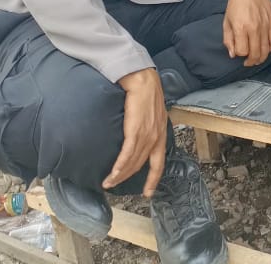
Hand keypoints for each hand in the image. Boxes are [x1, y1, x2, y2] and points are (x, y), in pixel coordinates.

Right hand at [105, 68, 166, 196]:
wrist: (142, 78)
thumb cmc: (145, 92)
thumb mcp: (153, 113)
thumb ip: (148, 127)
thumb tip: (138, 136)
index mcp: (161, 133)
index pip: (159, 162)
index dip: (154, 179)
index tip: (148, 192)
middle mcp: (156, 136)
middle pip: (142, 165)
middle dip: (128, 178)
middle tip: (114, 187)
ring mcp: (148, 133)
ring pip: (133, 161)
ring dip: (120, 175)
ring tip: (108, 183)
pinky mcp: (136, 129)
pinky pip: (127, 153)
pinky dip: (120, 166)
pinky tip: (113, 174)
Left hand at [224, 0, 270, 66]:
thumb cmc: (237, 2)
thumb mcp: (226, 21)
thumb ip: (228, 39)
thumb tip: (233, 54)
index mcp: (241, 28)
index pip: (242, 51)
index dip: (239, 55)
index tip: (237, 52)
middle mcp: (254, 28)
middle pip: (255, 54)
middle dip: (250, 61)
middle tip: (247, 62)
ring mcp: (265, 26)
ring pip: (266, 50)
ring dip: (261, 58)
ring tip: (256, 59)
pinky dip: (270, 49)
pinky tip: (265, 50)